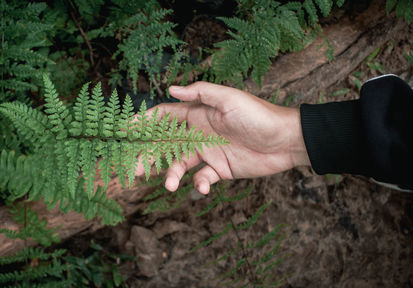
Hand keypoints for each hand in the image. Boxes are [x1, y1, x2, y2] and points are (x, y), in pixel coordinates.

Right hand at [137, 81, 309, 193]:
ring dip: (170, 174)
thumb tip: (171, 88)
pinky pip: (202, 178)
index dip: (145, 122)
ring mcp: (208, 152)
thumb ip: (200, 93)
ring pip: (180, 164)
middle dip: (149, 155)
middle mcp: (198, 133)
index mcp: (198, 114)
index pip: (165, 116)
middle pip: (166, 144)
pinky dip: (199, 184)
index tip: (126, 130)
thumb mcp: (229, 98)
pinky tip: (202, 186)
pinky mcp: (219, 170)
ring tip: (167, 184)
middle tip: (133, 168)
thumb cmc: (258, 115)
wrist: (285, 141)